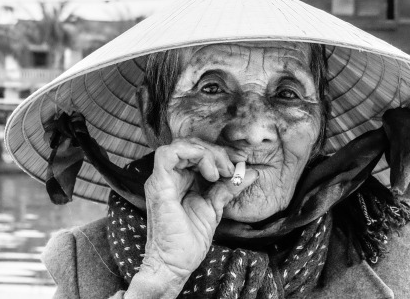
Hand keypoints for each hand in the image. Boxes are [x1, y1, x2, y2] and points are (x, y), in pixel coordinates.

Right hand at [141, 138, 257, 278]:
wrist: (175, 264)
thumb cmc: (190, 241)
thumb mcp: (215, 207)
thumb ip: (229, 187)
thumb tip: (251, 172)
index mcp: (181, 180)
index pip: (197, 152)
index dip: (219, 153)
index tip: (238, 166)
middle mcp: (169, 176)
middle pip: (191, 144)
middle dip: (216, 152)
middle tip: (231, 169)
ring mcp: (161, 179)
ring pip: (181, 144)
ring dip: (206, 152)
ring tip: (221, 172)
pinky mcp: (158, 184)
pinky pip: (168, 154)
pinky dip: (193, 154)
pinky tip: (210, 172)